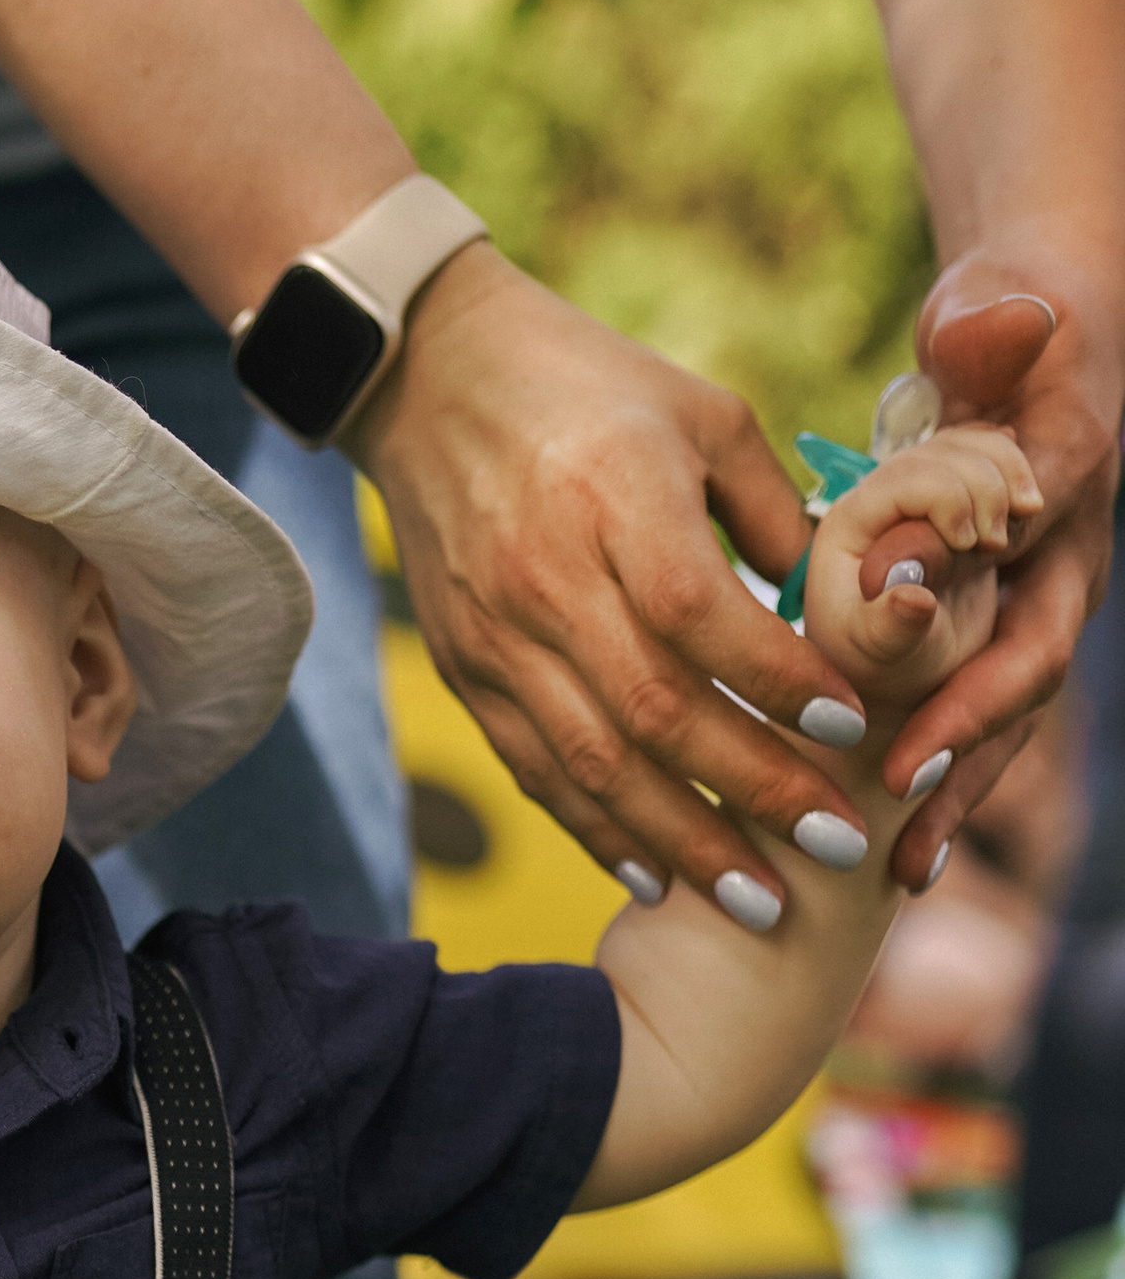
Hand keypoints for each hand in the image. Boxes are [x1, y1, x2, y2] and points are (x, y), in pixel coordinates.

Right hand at [358, 248, 870, 910]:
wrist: (427, 378)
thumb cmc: (588, 385)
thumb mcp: (701, 415)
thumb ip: (772, 515)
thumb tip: (841, 611)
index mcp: (613, 496)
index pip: (694, 613)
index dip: (774, 681)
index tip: (852, 728)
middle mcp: (546, 578)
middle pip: (653, 710)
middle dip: (752, 792)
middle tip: (837, 847)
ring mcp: (495, 635)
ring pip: (593, 763)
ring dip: (683, 841)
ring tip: (759, 900)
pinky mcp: (464, 671)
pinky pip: (535, 770)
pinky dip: (599, 831)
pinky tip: (659, 875)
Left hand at [803, 422, 1041, 705]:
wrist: (905, 671)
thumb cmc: (883, 667)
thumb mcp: (882, 657)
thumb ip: (891, 627)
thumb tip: (913, 600)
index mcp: (852, 524)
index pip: (906, 477)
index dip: (949, 497)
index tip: (973, 543)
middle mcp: (883, 496)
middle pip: (945, 451)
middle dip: (984, 486)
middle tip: (995, 545)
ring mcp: (921, 491)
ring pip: (974, 446)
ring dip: (1008, 475)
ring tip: (1016, 522)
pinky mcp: (956, 497)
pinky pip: (993, 458)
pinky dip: (1017, 473)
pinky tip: (1026, 505)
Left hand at [875, 254, 1124, 884]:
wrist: (1035, 337)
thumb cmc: (1007, 327)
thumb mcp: (1001, 316)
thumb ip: (992, 332)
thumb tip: (980, 328)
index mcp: (1065, 499)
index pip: (1023, 595)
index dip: (970, 673)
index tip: (912, 732)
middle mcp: (1061, 565)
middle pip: (1021, 678)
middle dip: (961, 752)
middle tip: (898, 816)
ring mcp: (1036, 600)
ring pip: (1002, 711)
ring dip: (953, 789)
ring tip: (898, 869)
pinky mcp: (1001, 623)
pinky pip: (975, 707)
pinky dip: (939, 770)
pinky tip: (891, 847)